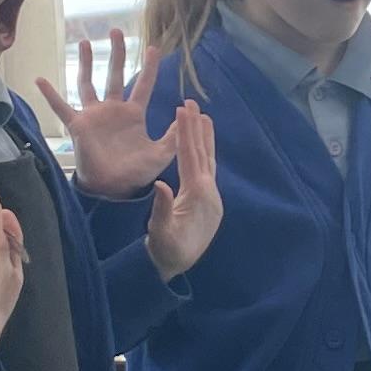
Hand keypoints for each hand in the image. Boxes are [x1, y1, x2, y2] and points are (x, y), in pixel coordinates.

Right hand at [41, 32, 186, 198]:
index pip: (144, 85)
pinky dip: (50, 94)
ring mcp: (94, 115)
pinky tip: (40, 79)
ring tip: (85, 42)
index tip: (154, 47)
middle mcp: (113, 109)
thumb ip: (175, 134)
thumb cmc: (137, 172)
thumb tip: (189, 112)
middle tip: (116, 30)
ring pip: (89, 83)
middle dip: (117, 53)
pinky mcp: (78, 125)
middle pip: (115, 74)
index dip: (149, 67)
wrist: (113, 188)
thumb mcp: (161, 153)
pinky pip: (61, 107)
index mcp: (134, 114)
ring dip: (87, 63)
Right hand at [144, 101, 221, 277]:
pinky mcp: (207, 201)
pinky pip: (207, 170)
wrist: (175, 269)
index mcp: (198, 195)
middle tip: (192, 102)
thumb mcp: (160, 233)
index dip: (186, 132)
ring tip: (203, 116)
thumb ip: (161, 210)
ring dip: (204, 137)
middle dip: (197, 127)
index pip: (191, 157)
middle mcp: (209, 192)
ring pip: (208, 160)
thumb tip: (161, 184)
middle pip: (203, 153)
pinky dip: (205, 153)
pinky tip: (203, 146)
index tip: (182, 110)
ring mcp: (211, 196)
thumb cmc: (165, 252)